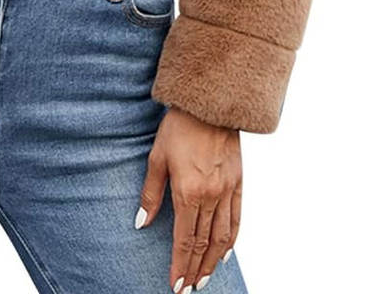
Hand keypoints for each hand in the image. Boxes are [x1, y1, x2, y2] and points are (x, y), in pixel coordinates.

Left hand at [137, 106, 241, 291]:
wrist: (209, 104)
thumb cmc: (178, 127)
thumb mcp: (157, 157)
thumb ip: (151, 193)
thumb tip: (141, 223)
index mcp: (189, 191)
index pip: (185, 239)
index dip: (180, 264)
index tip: (176, 284)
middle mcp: (211, 196)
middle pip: (204, 243)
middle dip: (196, 269)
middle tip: (189, 289)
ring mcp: (228, 190)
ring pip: (223, 237)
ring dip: (214, 261)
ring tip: (205, 278)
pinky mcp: (239, 183)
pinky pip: (237, 219)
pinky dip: (232, 240)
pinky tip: (225, 252)